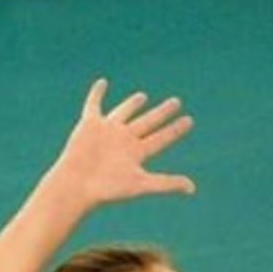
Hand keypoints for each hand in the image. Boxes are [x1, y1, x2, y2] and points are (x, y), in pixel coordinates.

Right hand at [49, 79, 194, 206]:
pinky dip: (97, 94)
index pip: (162, 138)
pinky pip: (94, 105)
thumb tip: (192, 188)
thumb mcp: (142, 184)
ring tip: (143, 96)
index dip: (175, 130)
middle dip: (162, 112)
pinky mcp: (90, 124)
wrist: (79, 185)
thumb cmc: (109, 189)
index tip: (189, 120)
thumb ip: (167, 183)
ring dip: (133, 104)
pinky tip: (103, 83)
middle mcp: (125, 140)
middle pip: (149, 122)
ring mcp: (108, 131)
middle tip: (177, 102)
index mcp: (138, 153)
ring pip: (124, 113)